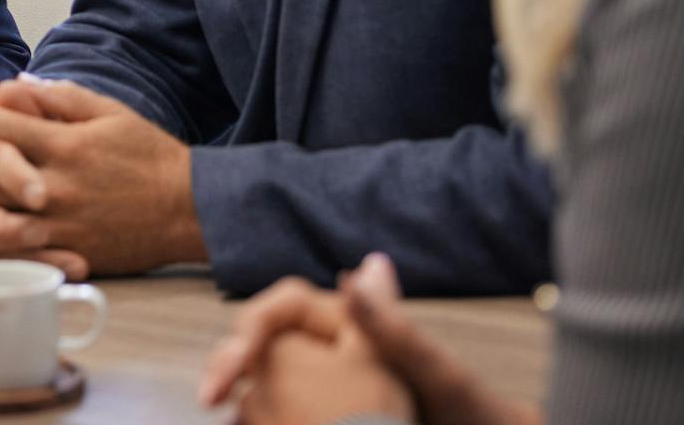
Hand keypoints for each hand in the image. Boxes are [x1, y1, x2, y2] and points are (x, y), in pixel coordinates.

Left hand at [0, 77, 203, 276]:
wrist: (189, 208)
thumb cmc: (148, 155)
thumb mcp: (109, 113)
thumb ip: (60, 98)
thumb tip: (14, 85)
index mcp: (65, 145)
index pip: (1, 126)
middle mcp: (56, 186)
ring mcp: (61, 225)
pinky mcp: (69, 255)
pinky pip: (17, 259)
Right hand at [202, 255, 536, 424]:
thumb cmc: (470, 412)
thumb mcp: (435, 373)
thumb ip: (393, 328)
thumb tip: (349, 273)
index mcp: (350, 321)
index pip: (280, 308)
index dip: (248, 332)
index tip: (231, 367)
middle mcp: (332, 346)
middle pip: (262, 344)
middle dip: (232, 367)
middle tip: (213, 399)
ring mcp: (326, 382)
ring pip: (264, 379)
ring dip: (242, 396)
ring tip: (227, 415)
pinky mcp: (324, 411)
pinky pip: (277, 410)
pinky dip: (260, 418)